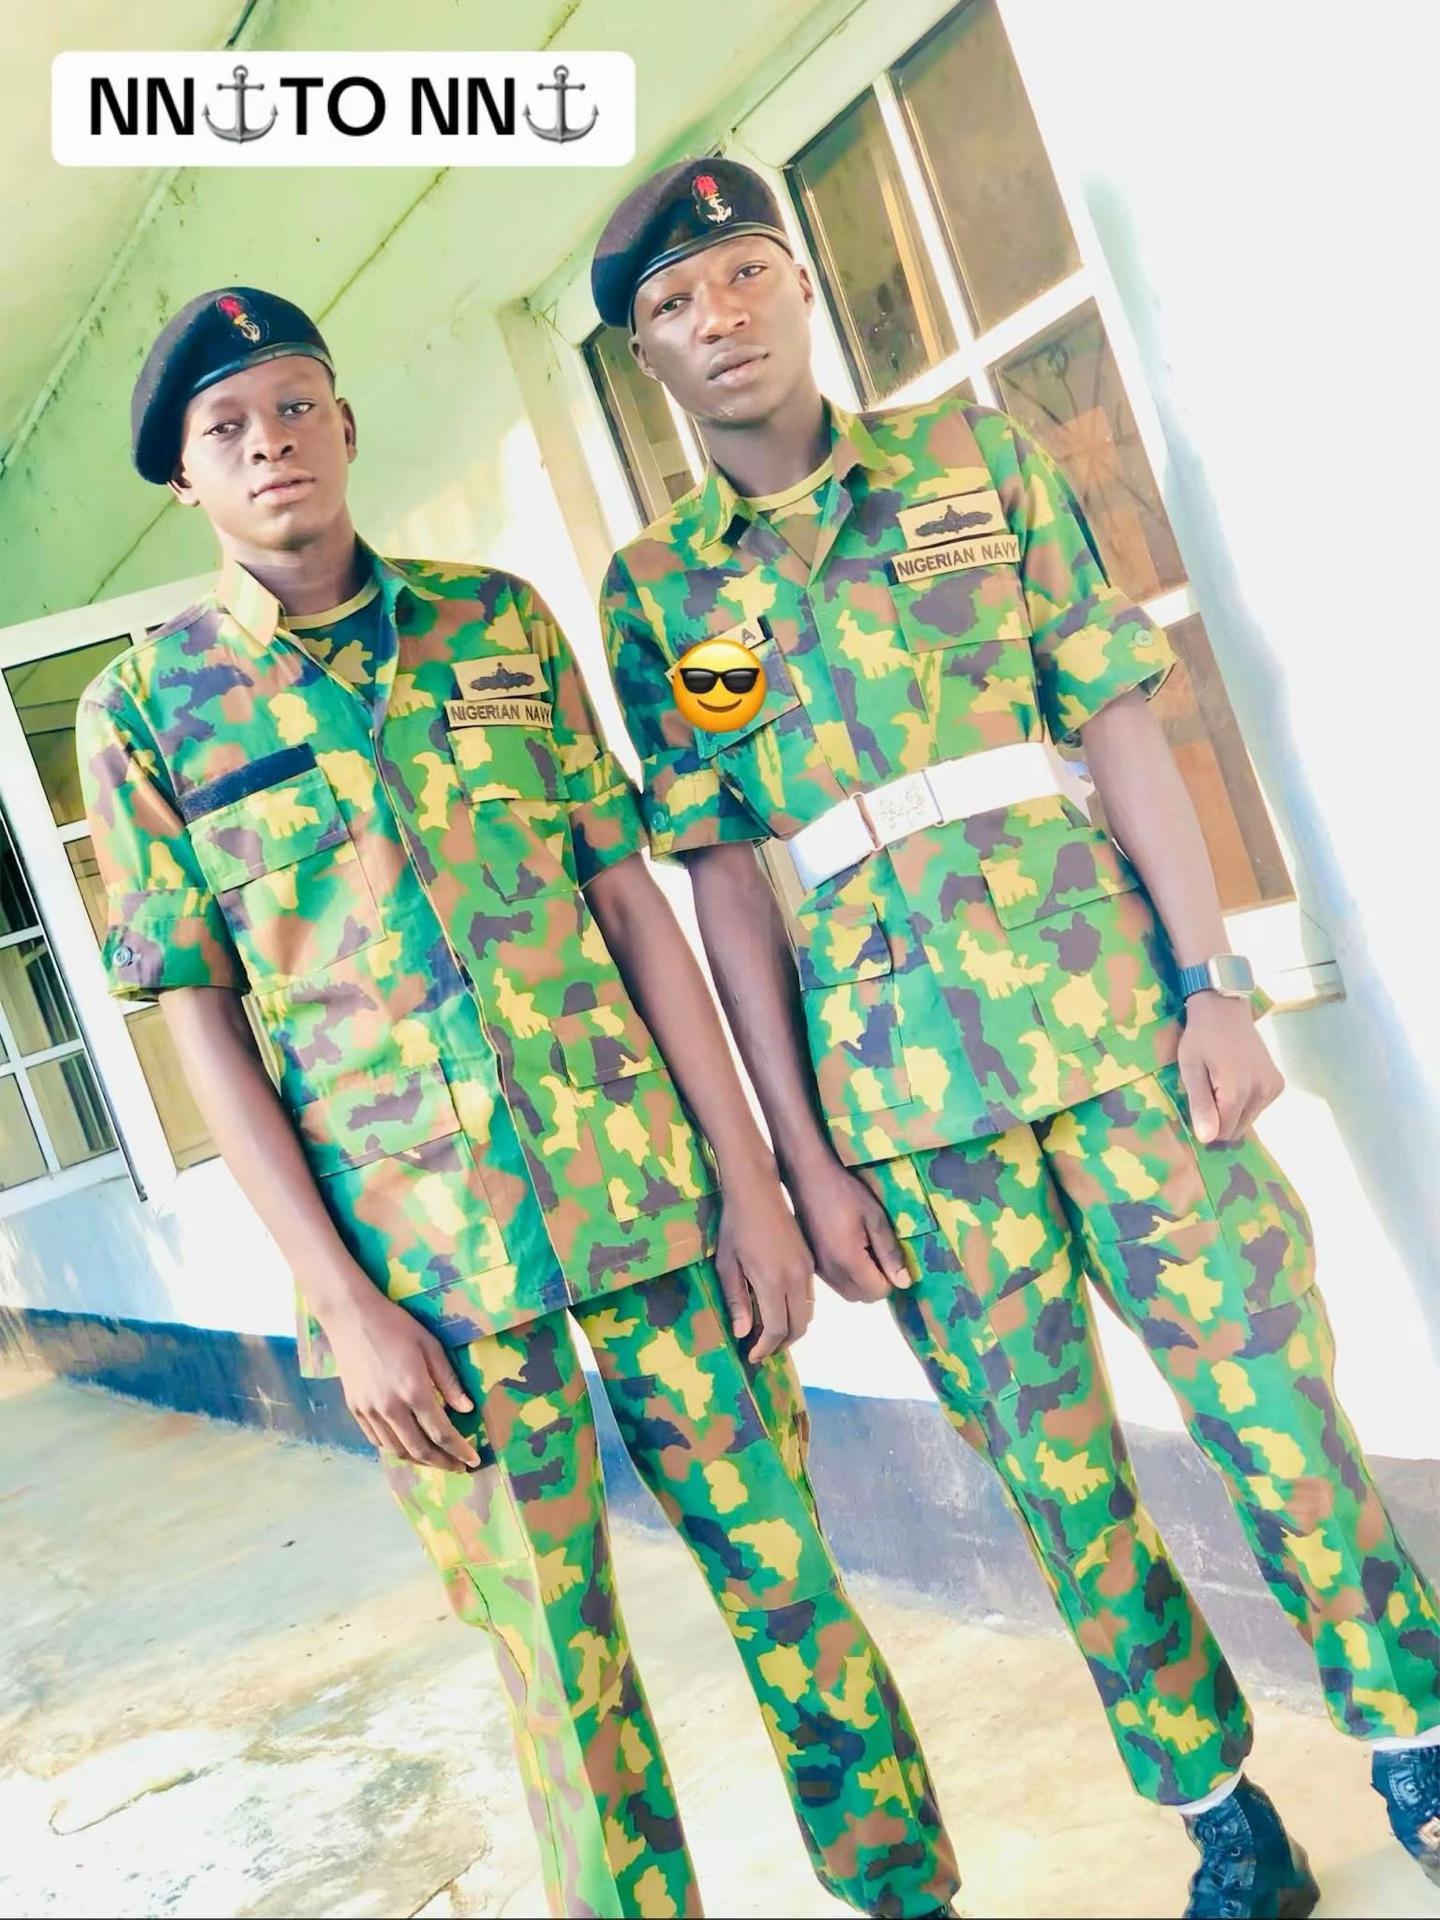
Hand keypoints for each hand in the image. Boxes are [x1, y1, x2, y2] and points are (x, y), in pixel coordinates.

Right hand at [321, 1289, 480, 1470]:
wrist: (351, 1317)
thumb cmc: (396, 1326)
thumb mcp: (430, 1346)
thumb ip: (449, 1381)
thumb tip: (467, 1409)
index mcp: (414, 1390)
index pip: (441, 1432)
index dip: (460, 1450)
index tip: (473, 1460)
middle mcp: (390, 1407)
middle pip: (420, 1449)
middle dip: (443, 1463)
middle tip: (458, 1466)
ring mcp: (369, 1411)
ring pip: (397, 1450)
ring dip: (420, 1460)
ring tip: (436, 1459)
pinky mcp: (355, 1410)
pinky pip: (377, 1441)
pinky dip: (396, 1450)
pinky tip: (408, 1446)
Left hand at [714, 1163, 817, 1360]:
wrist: (758, 1190)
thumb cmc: (735, 1226)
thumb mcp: (727, 1264)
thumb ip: (737, 1300)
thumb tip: (743, 1333)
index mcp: (772, 1282)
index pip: (776, 1329)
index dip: (765, 1348)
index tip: (751, 1355)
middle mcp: (795, 1279)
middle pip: (798, 1326)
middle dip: (781, 1344)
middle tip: (761, 1349)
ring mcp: (806, 1269)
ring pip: (807, 1313)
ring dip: (791, 1329)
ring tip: (769, 1334)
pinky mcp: (810, 1261)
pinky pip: (809, 1297)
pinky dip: (797, 1311)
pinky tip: (779, 1309)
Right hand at [787, 1154, 910, 1304]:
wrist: (807, 1176)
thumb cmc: (845, 1191)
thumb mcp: (875, 1217)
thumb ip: (890, 1252)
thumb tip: (905, 1282)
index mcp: (848, 1261)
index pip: (878, 1292)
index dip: (890, 1279)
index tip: (889, 1256)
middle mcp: (830, 1272)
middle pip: (863, 1297)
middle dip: (877, 1282)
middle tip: (878, 1251)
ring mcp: (818, 1269)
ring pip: (849, 1293)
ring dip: (862, 1280)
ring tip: (864, 1248)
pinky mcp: (812, 1263)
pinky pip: (836, 1283)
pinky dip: (848, 1275)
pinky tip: (848, 1247)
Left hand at [1177, 992, 1283, 1144]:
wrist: (1224, 1010)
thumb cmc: (1201, 1037)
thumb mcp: (1191, 1069)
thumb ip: (1200, 1105)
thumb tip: (1207, 1139)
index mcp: (1237, 1092)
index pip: (1222, 1133)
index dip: (1206, 1124)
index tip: (1197, 1103)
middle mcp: (1260, 1093)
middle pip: (1237, 1129)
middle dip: (1220, 1119)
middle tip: (1208, 1091)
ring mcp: (1272, 1088)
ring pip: (1248, 1119)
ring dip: (1233, 1110)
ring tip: (1220, 1082)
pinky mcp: (1277, 1084)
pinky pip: (1259, 1107)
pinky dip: (1246, 1101)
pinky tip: (1236, 1079)